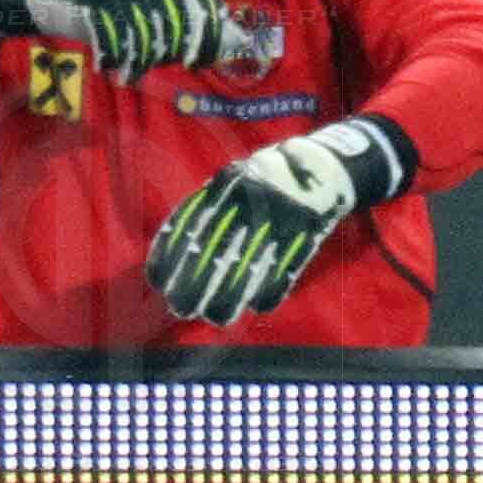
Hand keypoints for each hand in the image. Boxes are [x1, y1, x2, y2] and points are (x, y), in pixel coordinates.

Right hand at [0, 0, 232, 83]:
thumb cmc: (102, 0)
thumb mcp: (141, 0)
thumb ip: (175, 16)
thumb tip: (221, 44)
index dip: (206, 31)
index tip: (204, 59)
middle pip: (173, 16)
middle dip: (178, 48)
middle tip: (178, 67)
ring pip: (141, 29)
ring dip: (139, 59)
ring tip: (130, 75)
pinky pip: (109, 34)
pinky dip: (110, 55)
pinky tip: (107, 68)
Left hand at [147, 117, 413, 324]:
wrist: (322, 165)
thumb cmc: (262, 180)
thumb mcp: (228, 183)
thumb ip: (201, 211)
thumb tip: (165, 257)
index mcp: (227, 185)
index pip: (189, 228)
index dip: (170, 259)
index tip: (159, 284)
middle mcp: (253, 200)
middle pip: (216, 253)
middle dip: (194, 288)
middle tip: (181, 309)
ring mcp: (282, 217)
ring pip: (249, 268)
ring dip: (229, 300)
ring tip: (215, 317)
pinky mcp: (308, 232)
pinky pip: (284, 270)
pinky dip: (270, 292)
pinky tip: (256, 306)